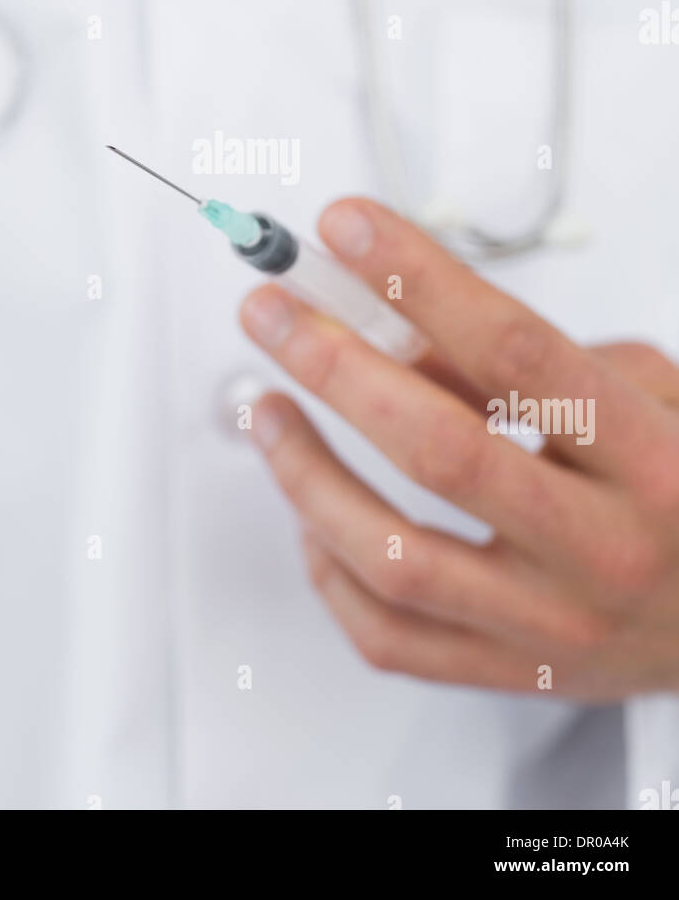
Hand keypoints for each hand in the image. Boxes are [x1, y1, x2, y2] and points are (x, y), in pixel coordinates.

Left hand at [239, 199, 678, 698]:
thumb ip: (523, 363)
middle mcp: (606, 548)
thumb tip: (392, 326)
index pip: (514, 351)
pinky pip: (389, 635)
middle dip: (333, 365)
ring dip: (305, 471)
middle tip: (272, 311)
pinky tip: (308, 513)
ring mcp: (555, 626)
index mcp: (652, 458)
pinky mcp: (514, 676)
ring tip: (265, 407)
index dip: (415, 279)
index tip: (345, 228)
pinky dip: (327, 568)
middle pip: (438, 450)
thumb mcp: (643, 392)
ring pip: (393, 557)